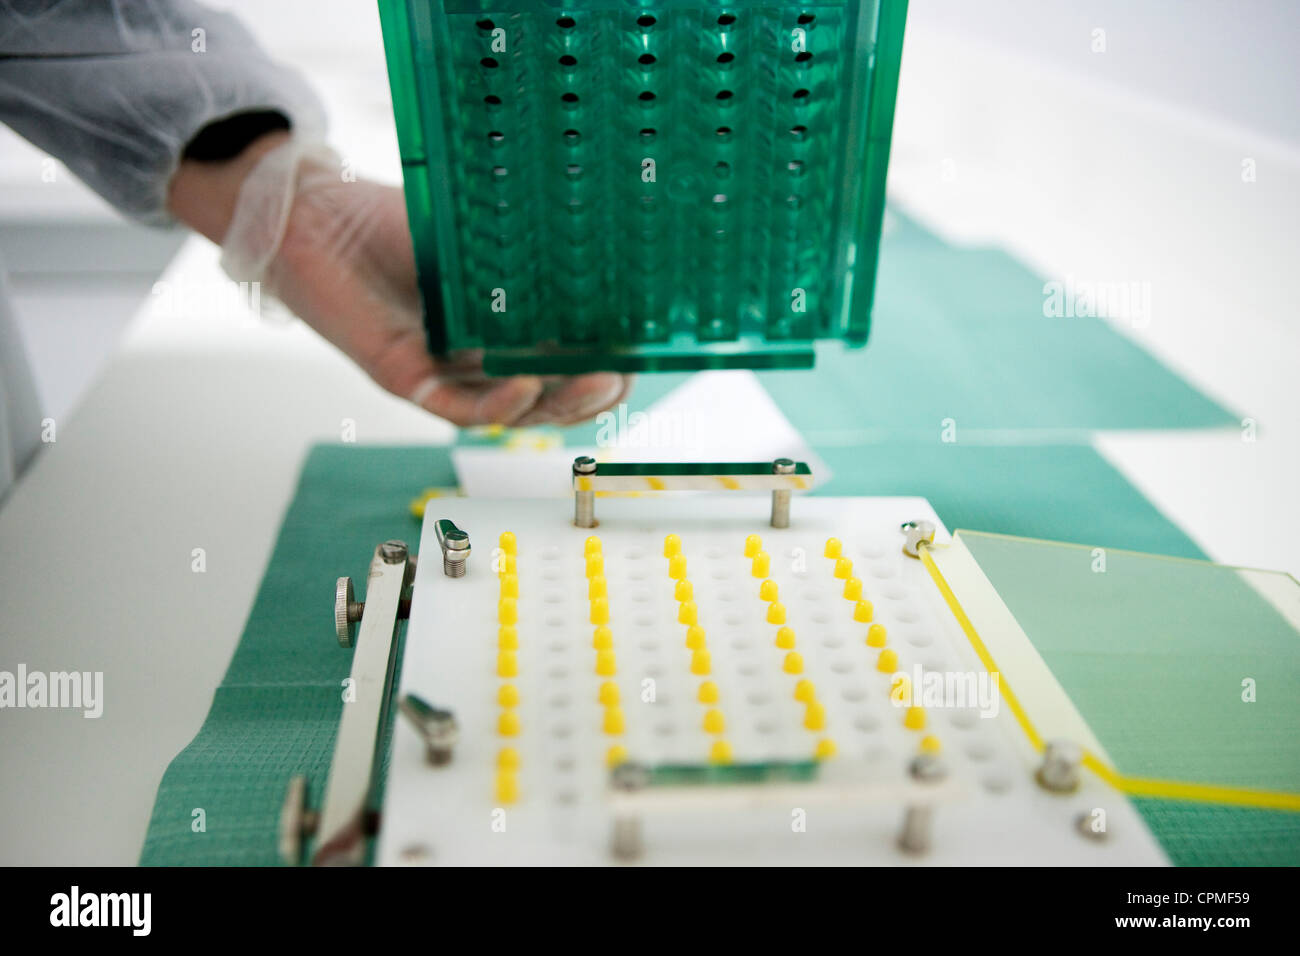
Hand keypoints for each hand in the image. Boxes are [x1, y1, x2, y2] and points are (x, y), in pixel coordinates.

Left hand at [169, 134, 630, 425]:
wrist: (312, 214)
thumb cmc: (391, 222)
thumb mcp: (475, 237)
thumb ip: (525, 257)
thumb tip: (600, 243)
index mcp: (500, 331)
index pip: (564, 364)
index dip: (603, 369)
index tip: (637, 355)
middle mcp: (476, 361)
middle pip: (546, 400)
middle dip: (589, 396)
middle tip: (621, 378)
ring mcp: (443, 374)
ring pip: (510, 413)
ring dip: (555, 405)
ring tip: (592, 383)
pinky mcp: (405, 376)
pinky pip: (458, 407)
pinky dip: (496, 402)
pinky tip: (525, 387)